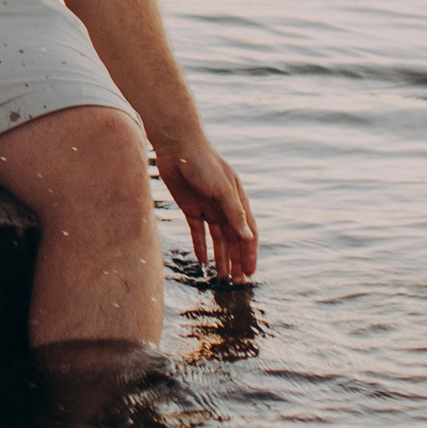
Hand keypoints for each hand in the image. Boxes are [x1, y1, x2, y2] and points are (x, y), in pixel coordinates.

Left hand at [155, 133, 255, 281]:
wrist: (177, 145)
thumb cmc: (203, 162)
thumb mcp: (222, 189)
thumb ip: (234, 213)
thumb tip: (248, 237)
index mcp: (237, 200)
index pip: (247, 232)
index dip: (249, 253)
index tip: (249, 273)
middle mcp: (224, 206)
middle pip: (233, 238)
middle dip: (236, 259)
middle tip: (236, 282)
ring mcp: (207, 207)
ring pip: (216, 238)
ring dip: (220, 256)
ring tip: (220, 277)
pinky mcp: (190, 206)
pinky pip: (198, 231)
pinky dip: (201, 246)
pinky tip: (203, 261)